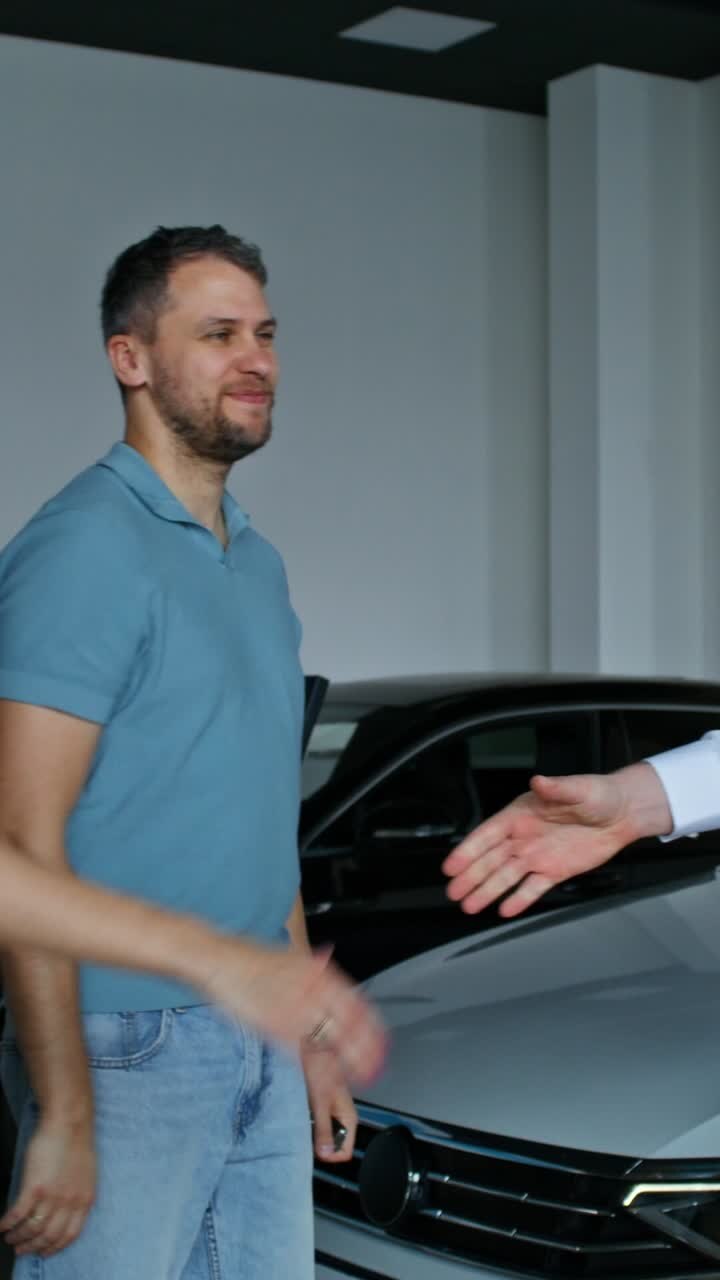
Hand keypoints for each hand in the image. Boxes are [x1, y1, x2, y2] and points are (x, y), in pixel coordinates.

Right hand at [0, 1115, 95, 1256]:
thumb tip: (68, 1211)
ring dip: (18, 1237)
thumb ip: (79, 1195)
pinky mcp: (34, 1187)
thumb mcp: (87, 1174)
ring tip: (10, 1238)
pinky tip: (2, 1226)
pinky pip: (18, 1214)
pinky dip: (8, 1224)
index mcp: (85, 1200)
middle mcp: (69, 1202)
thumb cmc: (77, 1142)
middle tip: (22, 1250)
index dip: (55, 1247)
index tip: (45, 1252)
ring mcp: (52, 1196)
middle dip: (33, 1246)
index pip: (69, 1235)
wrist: (69, 1122)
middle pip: (48, 1236)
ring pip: (31, 1228)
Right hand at [201, 941, 385, 1084]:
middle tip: (375, 1065)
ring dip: (347, 1061)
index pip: (355, 1004)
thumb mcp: (292, 957)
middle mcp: (311, 992)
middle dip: (364, 1049)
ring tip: (359, 1076)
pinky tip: (327, 1079)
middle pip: (347, 1026)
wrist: (221, 960)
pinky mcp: (275, 1029)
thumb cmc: (250, 958)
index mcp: (318, 973)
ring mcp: (294, 1011)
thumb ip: (314, 969)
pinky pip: (303, 1053)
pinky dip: (317, 1068)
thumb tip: (329, 969)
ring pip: (329, 1042)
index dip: (370, 1026)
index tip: (380, 1040)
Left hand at [302, 1046, 356, 1162]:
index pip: (345, 1151)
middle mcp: (343, 1115)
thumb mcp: (319, 1103)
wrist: (313, 1046)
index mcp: (349, 1117)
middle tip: (307, 1133)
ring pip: (325, 1133)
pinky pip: (318, 1122)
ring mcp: (333, 1109)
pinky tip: (301, 1113)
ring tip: (303, 1120)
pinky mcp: (322, 1103)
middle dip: (321, 1144)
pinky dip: (309, 1122)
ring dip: (313, 1132)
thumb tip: (325, 1154)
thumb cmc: (319, 1067)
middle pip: (335, 1144)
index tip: (315, 1150)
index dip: (330, 1155)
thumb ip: (323, 1130)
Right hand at [443, 770, 641, 918]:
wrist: (623, 814)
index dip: (468, 850)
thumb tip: (539, 781)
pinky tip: (504, 909)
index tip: (451, 865)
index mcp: (521, 814)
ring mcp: (537, 856)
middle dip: (470, 876)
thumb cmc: (598, 795)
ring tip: (469, 906)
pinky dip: (519, 899)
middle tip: (452, 892)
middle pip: (490, 859)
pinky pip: (532, 888)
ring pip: (506, 877)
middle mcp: (524, 837)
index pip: (488, 834)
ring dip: (487, 891)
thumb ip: (556, 788)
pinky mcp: (554, 871)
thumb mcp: (578, 788)